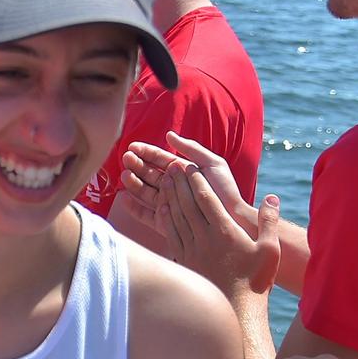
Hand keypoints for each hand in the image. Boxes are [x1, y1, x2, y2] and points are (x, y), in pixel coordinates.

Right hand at [119, 131, 253, 249]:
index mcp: (183, 172)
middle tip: (126, 159)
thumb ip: (191, 148)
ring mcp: (169, 205)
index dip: (146, 152)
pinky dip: (134, 207)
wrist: (233, 218)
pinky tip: (124, 199)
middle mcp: (175, 188)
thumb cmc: (225, 190)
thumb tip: (168, 135)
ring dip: (133, 183)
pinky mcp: (167, 223)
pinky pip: (146, 215)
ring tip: (125, 175)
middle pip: (150, 174)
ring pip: (145, 192)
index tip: (132, 146)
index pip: (160, 159)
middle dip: (136, 166)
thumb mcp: (212, 163)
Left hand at [160, 163, 280, 298]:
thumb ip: (269, 222)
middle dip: (179, 183)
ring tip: (164, 181)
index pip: (206, 199)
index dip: (196, 180)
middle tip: (171, 166)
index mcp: (225, 232)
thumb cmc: (257, 281)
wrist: (237, 310)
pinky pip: (171, 235)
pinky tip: (162, 209)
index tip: (189, 166)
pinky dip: (165, 218)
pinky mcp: (185, 262)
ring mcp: (192, 250)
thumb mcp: (269, 250)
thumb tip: (272, 198)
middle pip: (187, 204)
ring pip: (176, 217)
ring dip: (169, 197)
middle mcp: (204, 238)